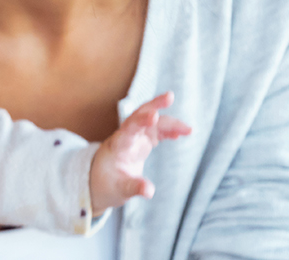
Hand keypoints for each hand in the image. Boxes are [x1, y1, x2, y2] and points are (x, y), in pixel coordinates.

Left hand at [88, 92, 190, 210]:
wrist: (99, 182)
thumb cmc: (105, 185)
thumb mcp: (118, 190)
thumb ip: (134, 188)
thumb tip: (150, 191)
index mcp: (117, 146)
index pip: (128, 129)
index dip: (140, 121)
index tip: (154, 115)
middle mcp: (126, 137)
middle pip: (139, 115)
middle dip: (154, 104)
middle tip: (170, 96)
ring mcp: (134, 137)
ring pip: (152, 123)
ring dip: (169, 122)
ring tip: (189, 130)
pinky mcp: (141, 142)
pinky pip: (156, 132)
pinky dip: (168, 131)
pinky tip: (180, 134)